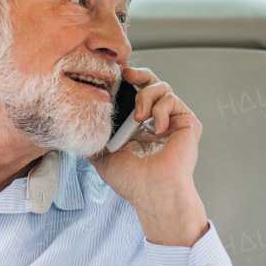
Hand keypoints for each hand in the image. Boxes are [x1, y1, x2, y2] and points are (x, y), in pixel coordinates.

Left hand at [89, 67, 208, 246]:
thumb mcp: (102, 156)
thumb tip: (79, 128)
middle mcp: (156, 121)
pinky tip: (157, 127)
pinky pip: (173, 100)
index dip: (126, 83)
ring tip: (139, 117)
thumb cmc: (132, 180)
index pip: (133, 94)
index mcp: (138, 127)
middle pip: (150, 83)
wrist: (152, 191)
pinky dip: (162, 109)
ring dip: (147, 96)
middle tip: (127, 75)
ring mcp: (172, 121)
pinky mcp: (187, 123)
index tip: (114, 77)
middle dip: (138, 74)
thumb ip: (93, 139)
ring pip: (162, 88)